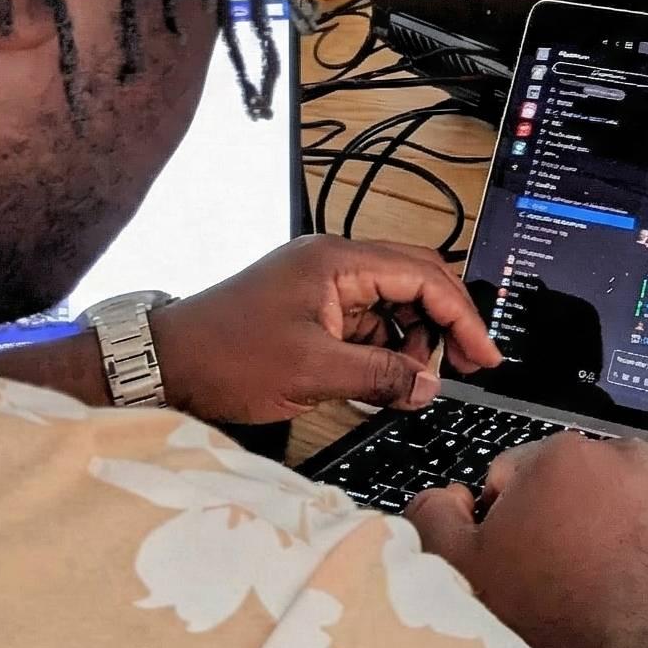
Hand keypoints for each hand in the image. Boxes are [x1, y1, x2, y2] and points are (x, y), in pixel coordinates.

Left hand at [150, 235, 500, 423]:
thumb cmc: (224, 357)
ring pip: (395, 306)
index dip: (463, 317)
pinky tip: (388, 382)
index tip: (484, 356)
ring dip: (413, 344)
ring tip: (413, 384)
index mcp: (339, 261)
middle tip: (466, 368)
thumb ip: (381, 376)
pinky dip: (385, 352)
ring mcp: (324, 286)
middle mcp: (336, 263)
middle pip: (417, 282)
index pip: (425, 277)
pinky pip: (368, 325)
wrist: (163, 365)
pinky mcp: (313, 310)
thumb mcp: (312, 373)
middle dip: (446, 325)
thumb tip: (428, 386)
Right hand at [405, 434, 647, 647]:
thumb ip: (433, 516)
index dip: (502, 522)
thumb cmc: (549, 621)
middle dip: (554, 517)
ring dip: (603, 522)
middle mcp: (616, 457)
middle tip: (548, 574)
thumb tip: (442, 497)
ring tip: (591, 579)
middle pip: (565, 481)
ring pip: (615, 493)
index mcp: (557, 456)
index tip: (509, 556)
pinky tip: (635, 563)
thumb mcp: (459, 569)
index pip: (510, 476)